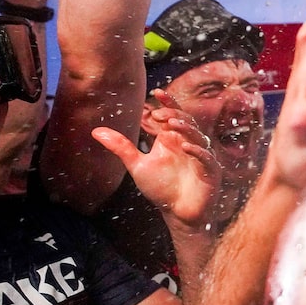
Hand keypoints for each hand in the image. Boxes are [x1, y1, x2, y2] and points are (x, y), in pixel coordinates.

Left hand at [93, 91, 219, 227]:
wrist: (177, 212)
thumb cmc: (160, 187)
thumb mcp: (137, 165)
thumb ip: (121, 147)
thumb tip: (95, 131)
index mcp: (172, 139)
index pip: (173, 115)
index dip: (168, 103)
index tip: (156, 92)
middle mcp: (188, 144)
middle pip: (186, 122)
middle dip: (174, 115)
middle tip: (158, 114)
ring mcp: (200, 157)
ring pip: (197, 136)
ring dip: (186, 128)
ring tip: (171, 124)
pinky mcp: (210, 172)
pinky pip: (206, 158)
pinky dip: (197, 151)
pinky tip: (185, 146)